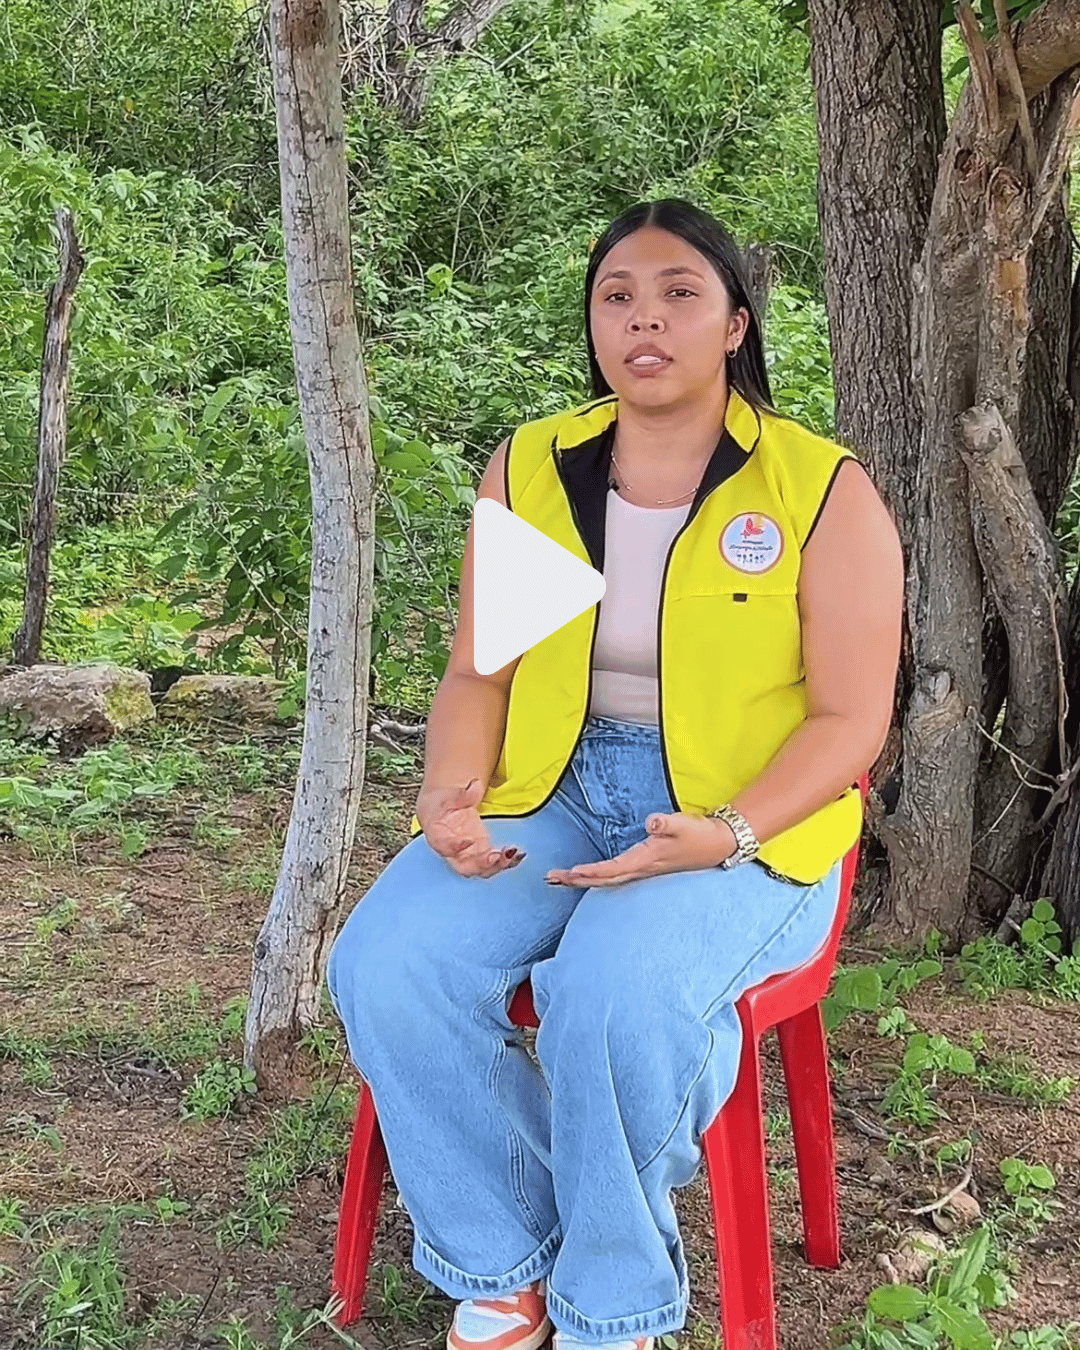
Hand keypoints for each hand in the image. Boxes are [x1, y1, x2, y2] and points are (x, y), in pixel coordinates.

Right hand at [416, 777, 524, 878]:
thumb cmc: (443, 805)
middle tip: (495, 856)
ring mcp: (469, 857)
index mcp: (438, 836)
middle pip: (464, 866)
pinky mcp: (482, 856)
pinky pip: (493, 864)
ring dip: (496, 865)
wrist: (443, 813)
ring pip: (480, 869)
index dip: (455, 846)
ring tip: (511, 854)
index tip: (468, 840)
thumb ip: (462, 794)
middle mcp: (453, 853)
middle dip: (481, 864)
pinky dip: (506, 861)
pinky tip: (518, 854)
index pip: (444, 845)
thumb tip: (475, 786)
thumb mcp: (449, 795)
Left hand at [545, 811, 735, 887]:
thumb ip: (666, 822)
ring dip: (584, 880)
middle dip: (577, 880)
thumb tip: (651, 821)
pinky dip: (598, 877)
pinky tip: (589, 877)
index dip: (592, 871)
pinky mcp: (646, 867)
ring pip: (608, 880)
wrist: (719, 844)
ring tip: (561, 880)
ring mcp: (644, 870)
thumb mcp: (683, 824)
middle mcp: (642, 869)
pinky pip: (616, 876)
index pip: (612, 869)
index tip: (571, 872)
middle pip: (603, 879)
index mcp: (646, 859)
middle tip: (551, 879)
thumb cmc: (699, 834)